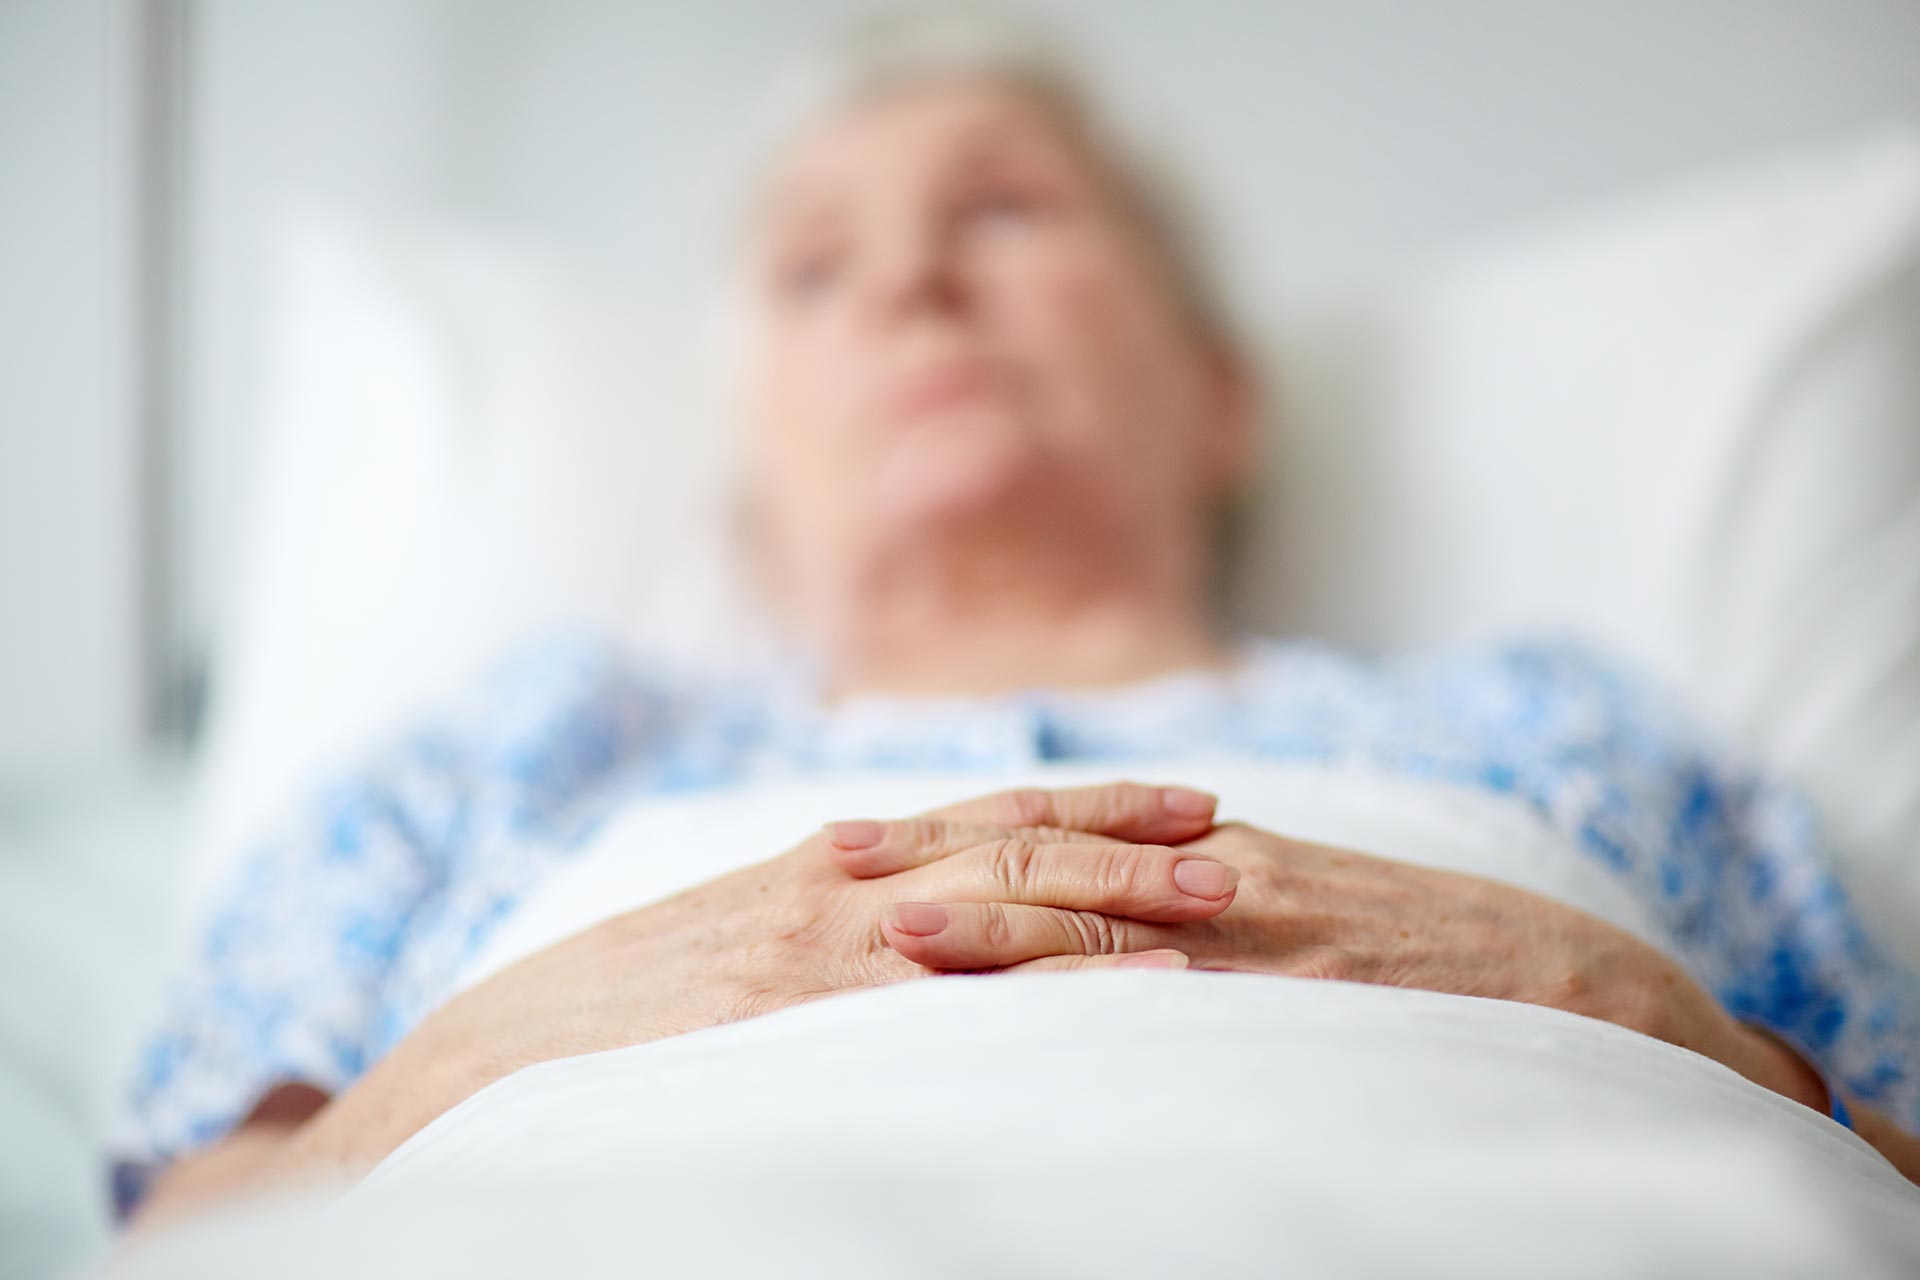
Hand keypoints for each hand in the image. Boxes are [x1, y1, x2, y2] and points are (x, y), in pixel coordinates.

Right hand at [278, 783, 1233, 1175]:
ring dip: (1121, 902)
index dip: (1095, 806)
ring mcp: (827, 949)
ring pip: (1004, 904)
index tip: (1188, 803)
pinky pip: (956, 992)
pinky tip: (1133, 997)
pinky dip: (1053, 985)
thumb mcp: (730, 933)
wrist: (492, 1061)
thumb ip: (827, 910)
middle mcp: (841, 887)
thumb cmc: (614, 1008)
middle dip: (1136, 847)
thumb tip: (914, 903)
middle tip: (1245, 846)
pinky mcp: (810, 1014)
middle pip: (1018, 847)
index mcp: (828, 861)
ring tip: (1225, 903)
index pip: (988, 814)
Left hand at [847, 817, 1747, 1068]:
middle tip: (826, 868)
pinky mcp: (1313, 988)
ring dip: (998, 923)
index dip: (946, 836)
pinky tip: (1043, 1011)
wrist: (1572, 985)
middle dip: (937, 864)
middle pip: (1055, 857)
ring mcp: (1267, 928)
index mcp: (1209, 851)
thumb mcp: (1300, 909)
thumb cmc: (1427, 957)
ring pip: (1113, 914)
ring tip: (892, 930)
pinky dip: (1114, 992)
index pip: (1053, 831)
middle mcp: (1224, 873)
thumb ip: (1196, 906)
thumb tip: (1094, 930)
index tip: (851, 845)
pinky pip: (1198, 989)